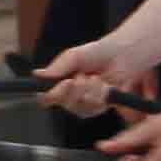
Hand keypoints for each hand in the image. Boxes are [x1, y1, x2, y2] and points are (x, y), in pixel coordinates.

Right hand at [37, 37, 152, 120]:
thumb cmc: (99, 52)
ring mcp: (87, 103)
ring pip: (80, 107)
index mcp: (61, 84)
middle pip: (64, 103)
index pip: (47, 97)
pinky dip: (101, 94)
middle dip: (74, 90)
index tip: (63, 83)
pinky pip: (96, 108)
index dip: (51, 95)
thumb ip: (57, 67)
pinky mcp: (102, 106)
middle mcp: (72, 96)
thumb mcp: (74, 56)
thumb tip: (37, 74)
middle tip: (81, 77)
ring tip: (95, 77)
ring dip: (89, 91)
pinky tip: (105, 84)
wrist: (124, 54)